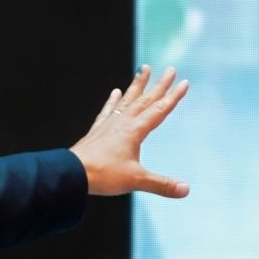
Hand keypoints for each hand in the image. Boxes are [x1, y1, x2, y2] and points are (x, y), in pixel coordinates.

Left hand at [69, 65, 189, 198]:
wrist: (73, 173)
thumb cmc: (104, 175)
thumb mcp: (136, 181)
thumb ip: (162, 185)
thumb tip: (186, 190)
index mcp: (135, 131)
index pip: (159, 110)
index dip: (173, 97)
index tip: (184, 83)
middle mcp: (123, 123)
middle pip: (145, 100)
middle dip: (159, 85)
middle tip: (170, 69)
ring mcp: (109, 125)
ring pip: (127, 100)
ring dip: (137, 85)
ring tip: (143, 69)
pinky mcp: (97, 131)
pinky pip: (108, 111)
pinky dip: (113, 101)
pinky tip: (116, 91)